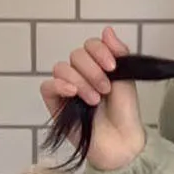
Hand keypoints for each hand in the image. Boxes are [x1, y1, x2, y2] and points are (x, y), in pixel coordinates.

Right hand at [40, 29, 144, 168]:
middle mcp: (80, 74)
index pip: (90, 45)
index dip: (100, 51)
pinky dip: (59, 85)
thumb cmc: (125, 114)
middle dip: (93, 70)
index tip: (112, 66)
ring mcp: (67, 88)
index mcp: (97, 66)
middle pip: (76, 55)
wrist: (122, 143)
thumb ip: (118, 53)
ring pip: (62, 68)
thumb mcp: (126, 79)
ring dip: (80, 81)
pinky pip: (47, 85)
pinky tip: (73, 93)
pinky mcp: (55, 104)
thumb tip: (107, 30)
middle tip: (105, 89)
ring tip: (94, 100)